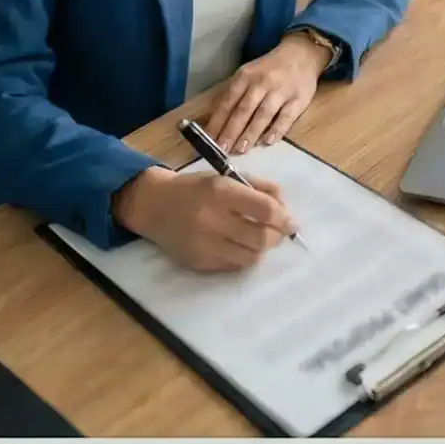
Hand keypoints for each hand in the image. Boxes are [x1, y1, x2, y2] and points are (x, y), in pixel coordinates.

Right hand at [112, 165, 296, 272]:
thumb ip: (258, 189)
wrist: (153, 205)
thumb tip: (285, 210)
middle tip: (278, 232)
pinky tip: (239, 246)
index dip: (284, 218)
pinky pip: (234, 266)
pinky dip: (243, 257)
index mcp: (221, 192)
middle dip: (277, 236)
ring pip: (251, 257)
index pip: (265, 210)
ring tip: (259, 239)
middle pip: (261, 238)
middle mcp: (212, 219)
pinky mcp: (198, 262)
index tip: (291, 222)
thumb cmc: (195, 188)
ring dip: (262, 249)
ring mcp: (204, 244)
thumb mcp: (225, 177)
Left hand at [203, 32, 332, 153]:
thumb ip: (235, 94)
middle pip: (243, 110)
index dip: (218, 122)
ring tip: (241, 150)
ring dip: (251, 133)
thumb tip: (218, 122)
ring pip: (263, 115)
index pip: (228, 102)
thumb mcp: (248, 74)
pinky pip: (286, 117)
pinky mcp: (299, 99)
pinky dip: (276, 130)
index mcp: (245, 76)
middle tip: (223, 150)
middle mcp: (261, 83)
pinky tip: (267, 142)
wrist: (301, 54)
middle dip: (231, 131)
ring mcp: (281, 91)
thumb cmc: (269, 69)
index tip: (210, 140)